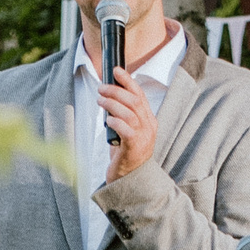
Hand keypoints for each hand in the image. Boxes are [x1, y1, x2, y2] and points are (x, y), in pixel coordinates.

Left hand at [99, 66, 157, 181]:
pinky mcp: (134, 147)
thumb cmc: (125, 153)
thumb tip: (108, 95)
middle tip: (101, 88)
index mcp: (149, 120)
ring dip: (112, 103)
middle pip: (134, 101)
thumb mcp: (127, 130)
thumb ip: (123, 115)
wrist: (130, 179)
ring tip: (100, 100)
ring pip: (130, 113)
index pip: (140, 95)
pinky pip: (126, 129)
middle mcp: (149, 127)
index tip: (115, 70)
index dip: (128, 81)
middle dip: (116, 91)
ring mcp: (144, 137)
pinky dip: (115, 121)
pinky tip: (107, 119)